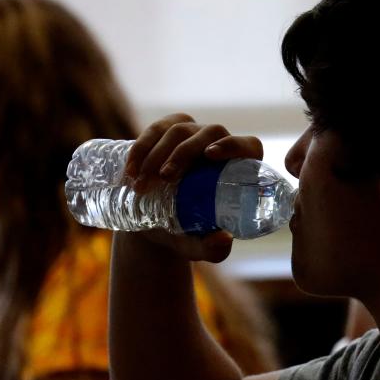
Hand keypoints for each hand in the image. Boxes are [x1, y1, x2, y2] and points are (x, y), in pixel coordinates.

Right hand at [122, 113, 263, 261]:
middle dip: (184, 152)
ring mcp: (193, 134)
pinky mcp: (167, 131)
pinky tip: (130, 169)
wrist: (152, 225)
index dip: (234, 145)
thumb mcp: (196, 245)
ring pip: (180, 129)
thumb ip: (211, 249)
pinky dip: (142, 147)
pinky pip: (156, 129)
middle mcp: (219, 146)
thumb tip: (224, 238)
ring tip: (141, 185)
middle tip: (164, 177)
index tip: (210, 156)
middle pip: (210, 133)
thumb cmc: (184, 233)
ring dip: (157, 154)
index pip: (248, 147)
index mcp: (238, 169)